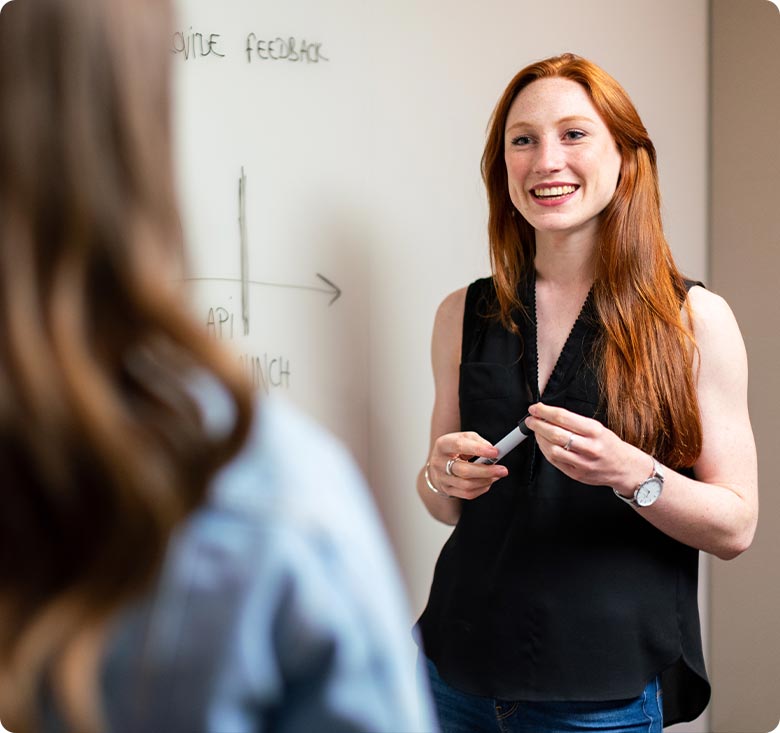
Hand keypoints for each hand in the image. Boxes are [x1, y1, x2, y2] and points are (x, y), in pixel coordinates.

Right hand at [428, 431, 507, 499]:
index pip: (459, 446)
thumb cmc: (454, 448)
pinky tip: (488, 482)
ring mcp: (441, 478)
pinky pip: (467, 494)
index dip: (478, 449)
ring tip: (496, 475)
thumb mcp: (464, 438)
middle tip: (503, 470)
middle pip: (463, 470)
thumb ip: (478, 441)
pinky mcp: (447, 490)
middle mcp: (439, 462)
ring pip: (466, 485)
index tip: (495, 452)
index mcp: (443, 445)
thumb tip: (492, 450)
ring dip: (486, 481)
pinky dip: (481, 489)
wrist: (439, 463)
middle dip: (486, 471)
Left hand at [525, 403, 648, 491]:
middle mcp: (590, 447)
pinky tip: (543, 444)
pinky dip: (545, 451)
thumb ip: (574, 422)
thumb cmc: (609, 445)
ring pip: (553, 449)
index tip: (535, 408)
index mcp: (595, 431)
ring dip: (539, 439)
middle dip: (538, 425)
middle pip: (555, 434)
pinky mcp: (576, 474)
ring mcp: (582, 463)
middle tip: (531, 419)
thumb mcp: (597, 427)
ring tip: (536, 431)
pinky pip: (554, 461)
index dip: (545, 412)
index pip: (564, 418)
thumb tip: (549, 415)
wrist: (624, 468)